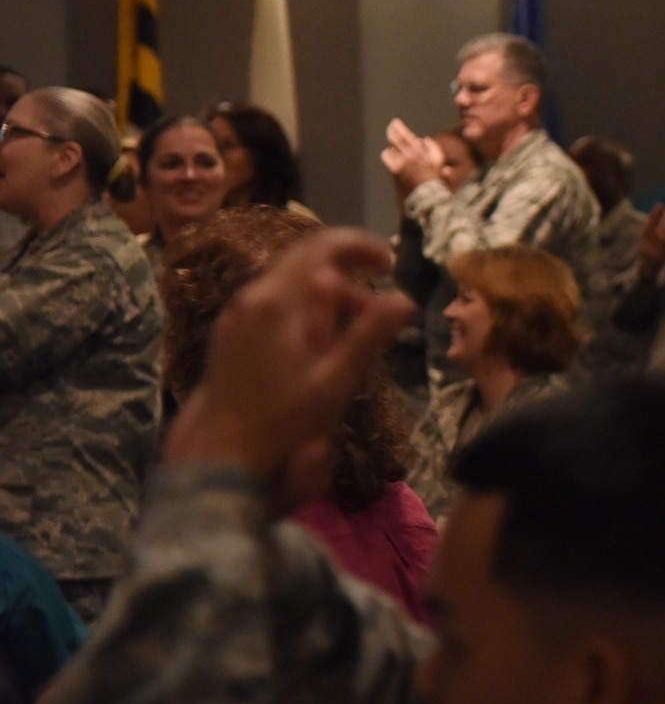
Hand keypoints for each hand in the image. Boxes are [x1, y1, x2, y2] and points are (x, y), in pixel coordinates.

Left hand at [164, 230, 412, 485]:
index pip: (321, 246)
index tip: (390, 263)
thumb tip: (405, 299)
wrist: (220, 457)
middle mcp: (251, 298)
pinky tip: (319, 345)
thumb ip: (368, 336)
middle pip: (304, 262)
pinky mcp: (229, 335)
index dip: (360, 246)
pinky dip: (305, 311)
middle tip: (380, 310)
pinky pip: (274, 305)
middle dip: (349, 277)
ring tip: (354, 334)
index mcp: (278, 302)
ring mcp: (235, 316)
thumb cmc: (282, 422)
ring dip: (328, 298)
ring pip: (290, 285)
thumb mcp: (334, 382)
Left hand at [381, 119, 444, 189]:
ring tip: (392, 142)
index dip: (399, 127)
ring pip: (391, 147)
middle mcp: (409, 153)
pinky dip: (387, 154)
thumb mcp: (438, 160)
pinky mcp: (395, 169)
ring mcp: (401, 161)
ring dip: (392, 143)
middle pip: (396, 138)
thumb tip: (424, 139)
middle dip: (392, 129)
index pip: (406, 135)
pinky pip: (387, 157)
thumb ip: (433, 147)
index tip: (396, 122)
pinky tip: (389, 154)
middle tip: (391, 125)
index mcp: (420, 150)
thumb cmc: (435, 177)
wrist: (427, 192)